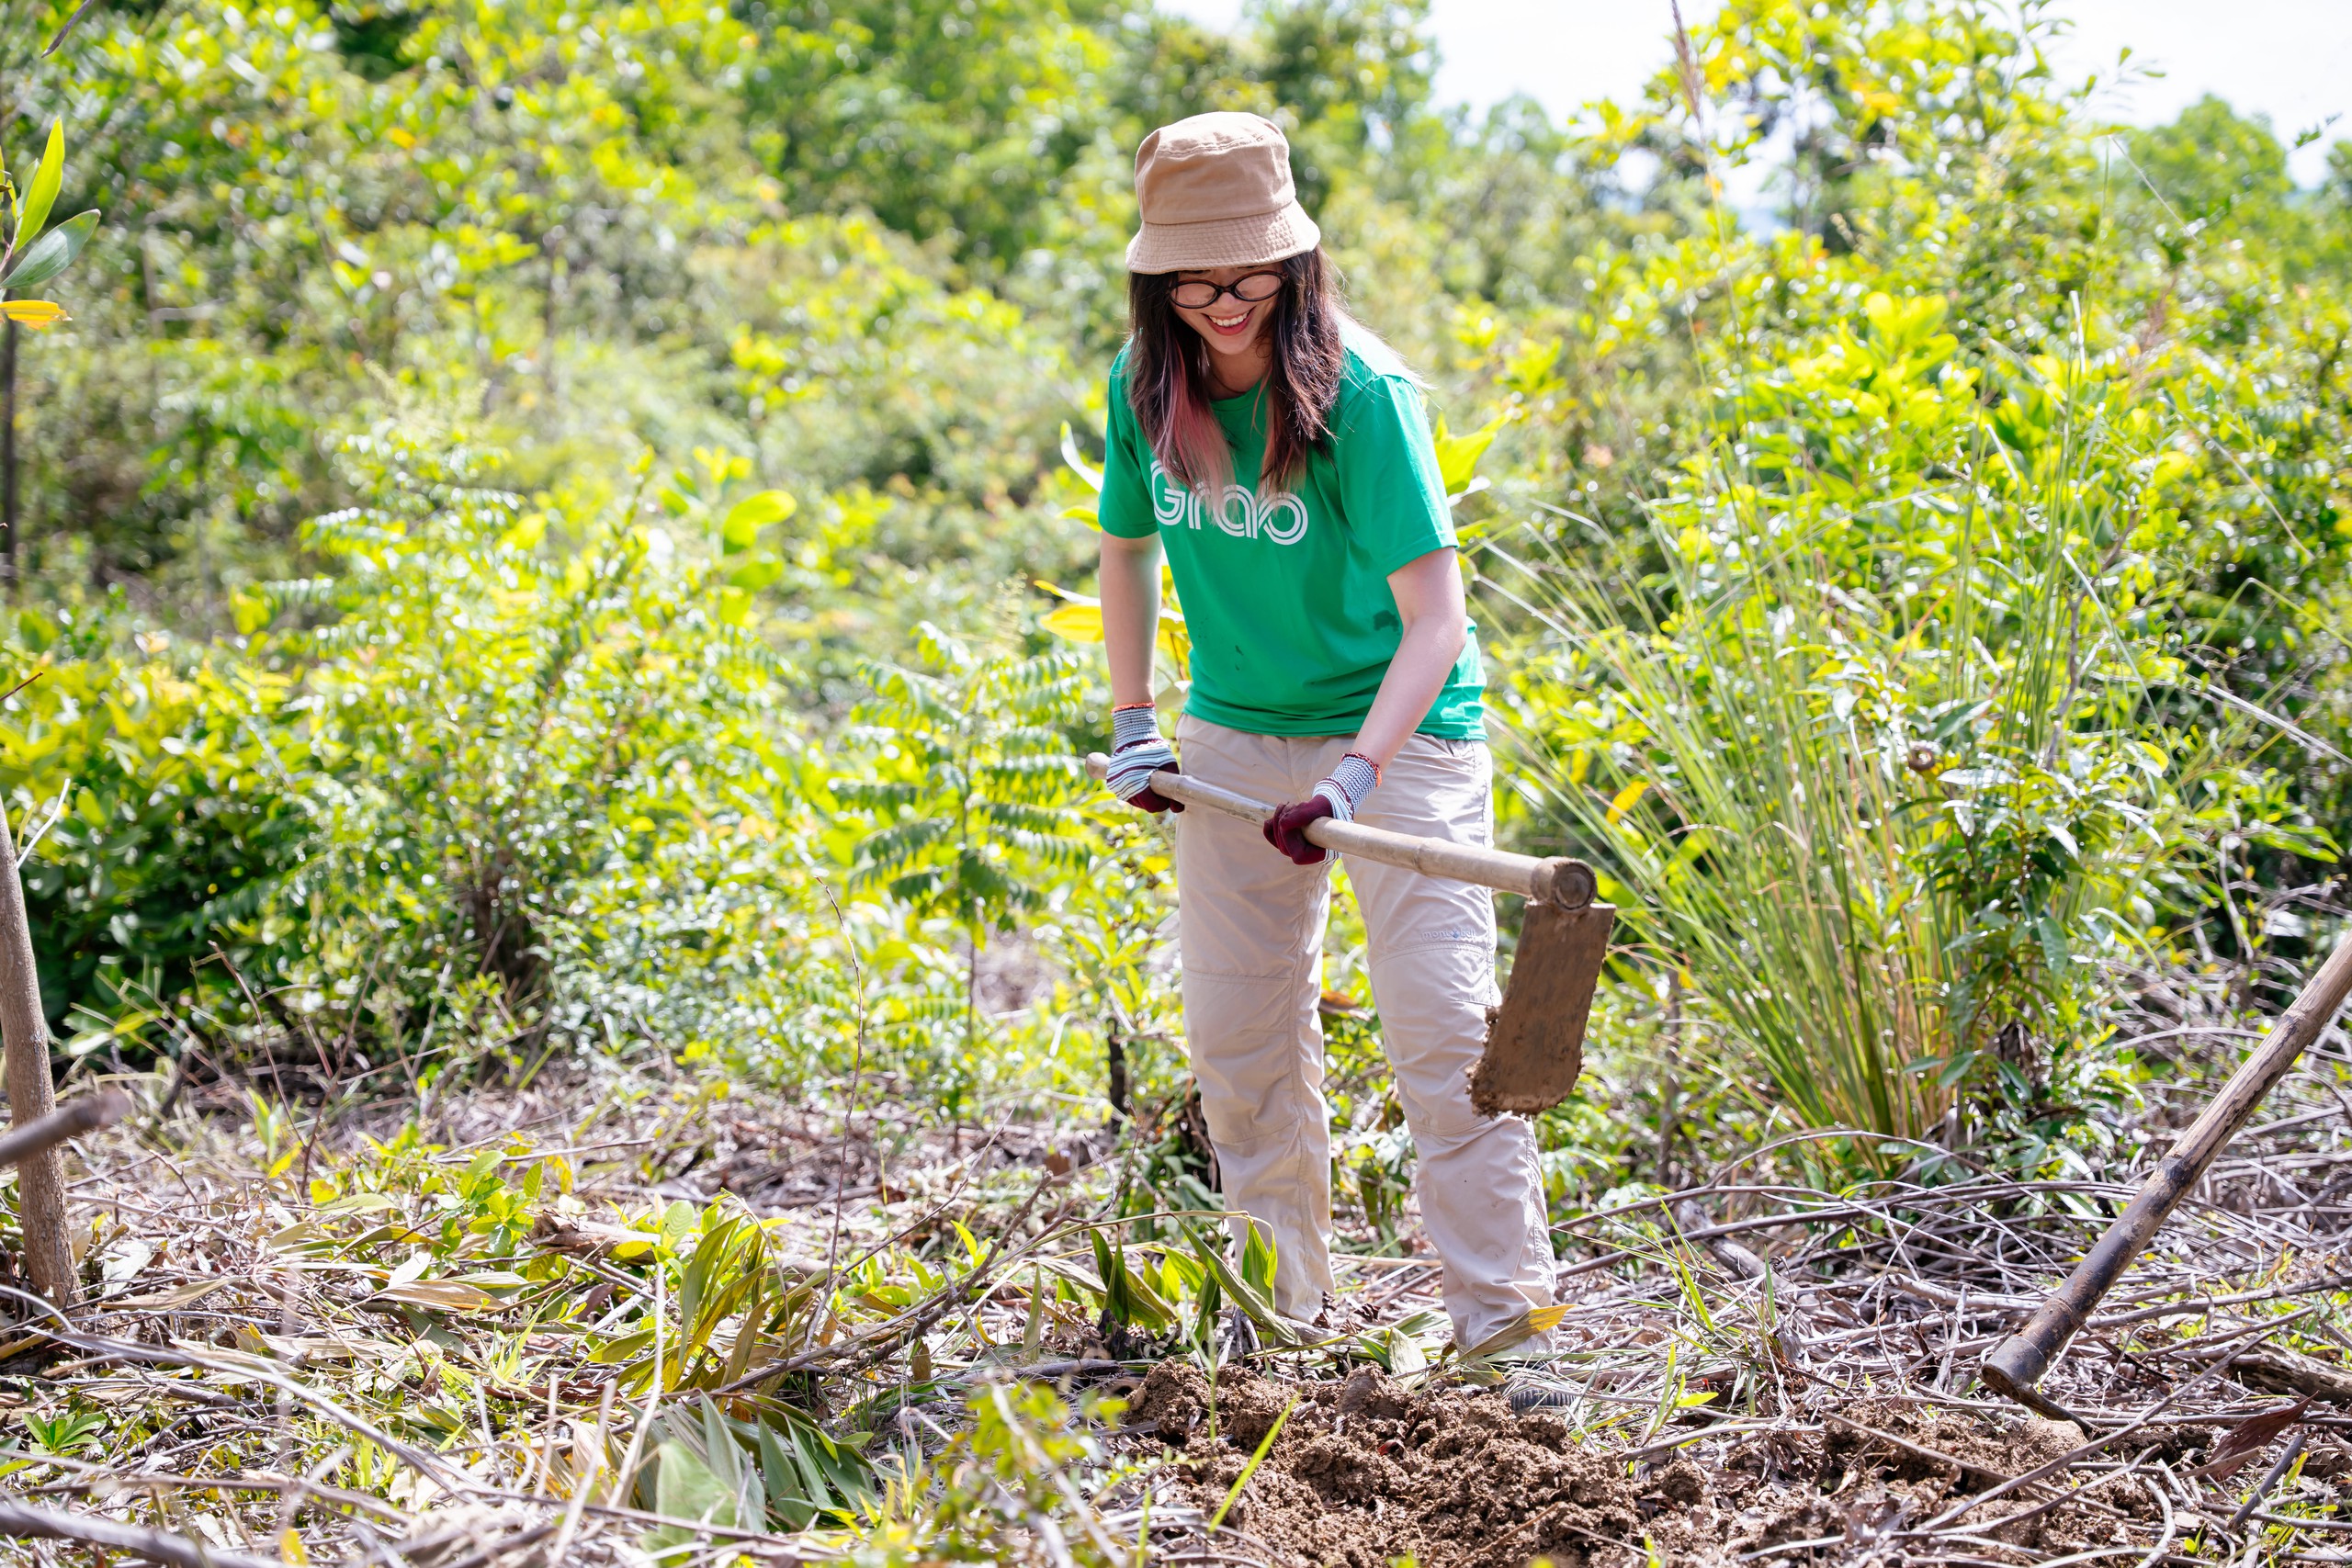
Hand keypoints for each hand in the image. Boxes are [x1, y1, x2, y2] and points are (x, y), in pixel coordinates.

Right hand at [1105, 706, 1184, 813]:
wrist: (1134, 735)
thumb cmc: (1155, 750)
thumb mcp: (1169, 766)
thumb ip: (1174, 787)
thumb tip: (1177, 809)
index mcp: (1136, 783)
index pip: (1152, 806)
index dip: (1162, 802)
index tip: (1167, 794)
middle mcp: (1123, 786)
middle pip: (1143, 805)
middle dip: (1154, 800)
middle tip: (1160, 787)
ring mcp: (1115, 784)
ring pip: (1135, 801)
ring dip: (1144, 797)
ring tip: (1150, 781)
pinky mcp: (1112, 781)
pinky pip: (1127, 793)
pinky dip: (1135, 791)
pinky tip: (1141, 780)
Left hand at [1261, 753, 1378, 864]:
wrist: (1327, 804)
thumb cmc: (1327, 807)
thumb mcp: (1318, 808)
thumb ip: (1303, 816)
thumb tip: (1283, 824)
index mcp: (1317, 854)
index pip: (1298, 856)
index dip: (1291, 838)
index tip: (1295, 815)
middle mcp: (1304, 854)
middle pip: (1284, 847)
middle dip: (1283, 823)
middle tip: (1293, 804)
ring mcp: (1293, 847)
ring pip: (1276, 839)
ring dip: (1278, 819)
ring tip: (1289, 804)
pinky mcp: (1286, 838)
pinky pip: (1271, 834)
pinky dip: (1272, 821)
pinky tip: (1280, 808)